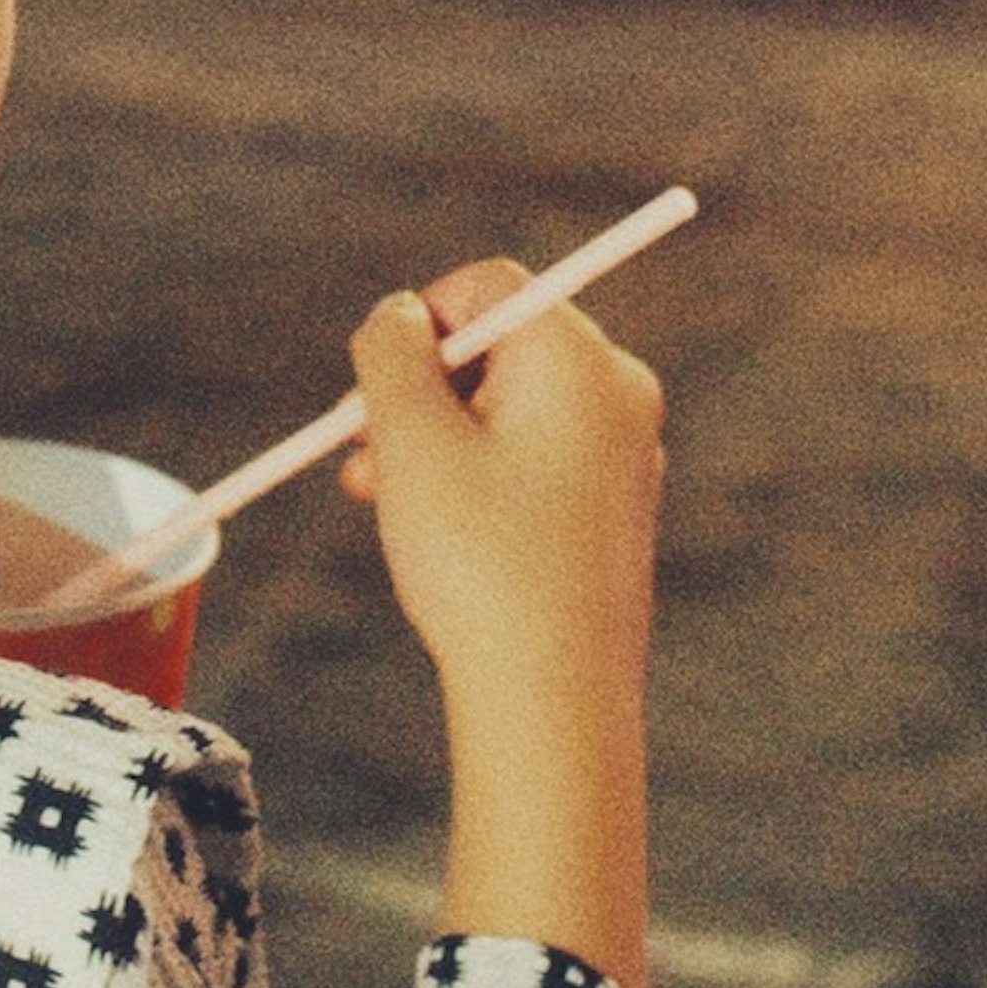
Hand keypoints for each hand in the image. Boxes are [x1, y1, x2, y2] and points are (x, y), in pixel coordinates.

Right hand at [349, 263, 662, 987]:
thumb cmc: (481, 565)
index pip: (490, 286)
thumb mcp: (410, 442)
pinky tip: (435, 531)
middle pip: (500, 345)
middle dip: (421, 389)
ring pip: (510, 407)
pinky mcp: (615, 508)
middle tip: (361, 449)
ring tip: (380, 496)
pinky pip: (535, 457)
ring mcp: (625, 453)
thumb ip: (392, 353)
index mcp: (580, 360)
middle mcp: (618, 393)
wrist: (555, 701)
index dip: (416, 322)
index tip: (372, 390)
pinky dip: (478, 476)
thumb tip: (400, 314)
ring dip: (436, 437)